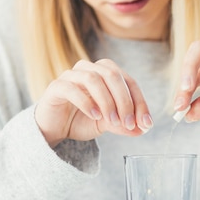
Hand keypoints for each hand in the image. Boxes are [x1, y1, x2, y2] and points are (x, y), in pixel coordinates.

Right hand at [34, 59, 152, 146]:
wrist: (53, 129)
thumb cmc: (81, 120)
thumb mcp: (106, 124)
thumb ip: (123, 124)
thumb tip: (143, 129)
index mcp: (105, 74)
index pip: (129, 81)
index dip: (140, 102)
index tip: (146, 123)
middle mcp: (89, 70)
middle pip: (112, 74)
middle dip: (125, 100)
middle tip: (128, 123)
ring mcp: (71, 76)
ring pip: (93, 78)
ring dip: (107, 101)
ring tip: (112, 120)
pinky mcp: (55, 87)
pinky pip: (71, 88)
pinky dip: (86, 102)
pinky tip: (94, 116)